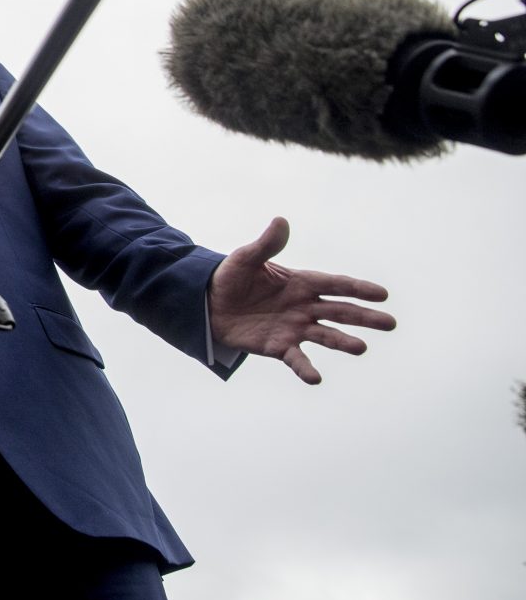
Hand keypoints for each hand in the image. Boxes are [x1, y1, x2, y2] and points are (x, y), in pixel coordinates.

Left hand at [208, 217, 394, 383]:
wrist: (208, 303)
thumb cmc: (231, 277)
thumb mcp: (245, 259)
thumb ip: (266, 244)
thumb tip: (280, 221)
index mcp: (301, 283)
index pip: (336, 285)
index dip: (359, 289)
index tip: (383, 294)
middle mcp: (304, 307)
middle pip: (340, 311)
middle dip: (365, 317)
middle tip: (390, 323)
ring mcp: (294, 328)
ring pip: (325, 335)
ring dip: (343, 342)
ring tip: (361, 348)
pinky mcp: (279, 346)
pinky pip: (296, 358)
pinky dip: (306, 368)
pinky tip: (316, 379)